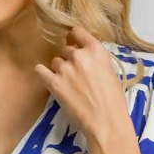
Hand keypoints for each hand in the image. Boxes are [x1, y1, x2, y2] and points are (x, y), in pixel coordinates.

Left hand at [34, 23, 131, 143]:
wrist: (105, 121)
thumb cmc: (113, 100)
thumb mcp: (109, 71)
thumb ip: (96, 59)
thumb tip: (86, 56)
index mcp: (95, 50)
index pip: (77, 32)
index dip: (74, 38)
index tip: (74, 43)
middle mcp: (78, 55)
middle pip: (66, 49)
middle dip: (69, 60)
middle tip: (75, 75)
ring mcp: (64, 68)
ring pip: (55, 62)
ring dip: (59, 70)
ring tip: (67, 85)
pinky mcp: (54, 83)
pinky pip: (40, 71)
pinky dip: (43, 74)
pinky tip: (47, 79)